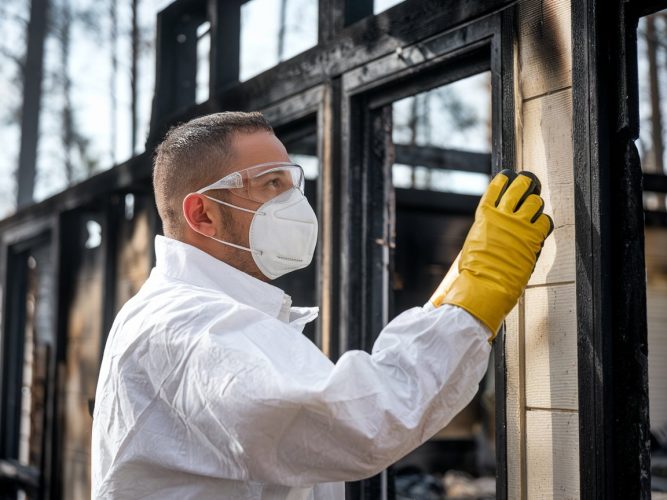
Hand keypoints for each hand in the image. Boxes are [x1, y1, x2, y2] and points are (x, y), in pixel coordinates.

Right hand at [429, 169, 553, 340]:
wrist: (484, 284)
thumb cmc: (475, 270)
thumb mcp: (474, 243)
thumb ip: (486, 231)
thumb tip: (492, 230)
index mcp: (483, 215)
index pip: (496, 187)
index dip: (504, 179)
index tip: (509, 177)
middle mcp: (501, 215)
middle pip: (519, 186)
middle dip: (525, 184)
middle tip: (529, 186)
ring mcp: (518, 225)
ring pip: (535, 201)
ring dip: (536, 206)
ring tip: (535, 211)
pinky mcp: (532, 237)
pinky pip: (546, 221)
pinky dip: (545, 223)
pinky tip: (541, 228)